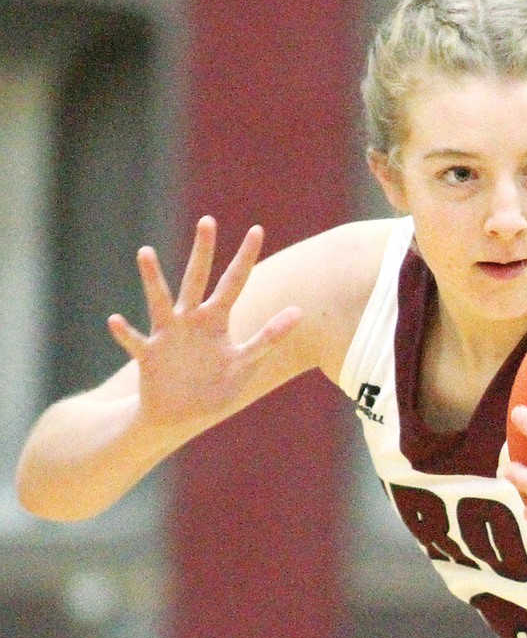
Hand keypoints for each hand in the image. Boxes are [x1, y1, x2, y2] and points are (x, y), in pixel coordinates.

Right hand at [107, 216, 301, 430]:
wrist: (177, 416)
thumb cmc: (212, 387)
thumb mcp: (245, 363)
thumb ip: (268, 338)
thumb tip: (299, 311)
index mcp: (216, 320)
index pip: (234, 282)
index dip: (246, 258)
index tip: (257, 229)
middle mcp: (191, 320)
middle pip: (197, 279)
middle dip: (203, 251)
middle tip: (208, 220)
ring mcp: (167, 336)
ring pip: (159, 301)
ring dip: (153, 279)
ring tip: (146, 252)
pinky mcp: (148, 357)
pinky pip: (135, 342)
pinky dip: (125, 332)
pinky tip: (116, 320)